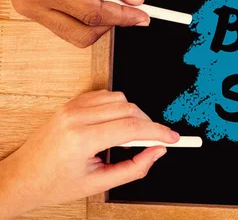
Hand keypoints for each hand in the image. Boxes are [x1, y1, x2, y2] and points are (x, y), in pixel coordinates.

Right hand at [0, 0, 149, 47]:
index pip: (94, 16)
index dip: (124, 17)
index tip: (143, 16)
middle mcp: (31, 4)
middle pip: (84, 35)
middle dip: (110, 22)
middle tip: (126, 5)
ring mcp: (29, 9)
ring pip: (76, 33)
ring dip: (96, 17)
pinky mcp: (32, 8)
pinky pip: (66, 22)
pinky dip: (83, 12)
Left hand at [0, 90, 178, 218]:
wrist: (21, 179)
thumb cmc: (53, 184)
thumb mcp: (98, 184)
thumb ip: (134, 168)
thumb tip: (157, 153)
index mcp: (81, 139)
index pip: (131, 128)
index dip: (158, 132)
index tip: (173, 138)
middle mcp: (75, 118)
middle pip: (129, 109)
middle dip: (148, 124)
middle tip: (156, 142)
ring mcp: (71, 108)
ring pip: (119, 99)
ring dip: (133, 115)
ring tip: (129, 138)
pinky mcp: (70, 104)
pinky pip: (104, 96)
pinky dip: (117, 107)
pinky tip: (115, 125)